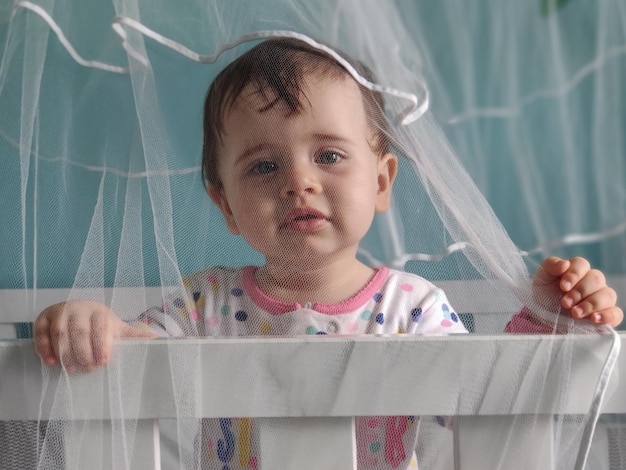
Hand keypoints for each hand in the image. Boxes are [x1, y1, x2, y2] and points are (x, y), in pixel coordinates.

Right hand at [34, 300, 155, 372]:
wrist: (79, 310)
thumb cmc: (100, 324)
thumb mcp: (118, 329)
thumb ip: (135, 336)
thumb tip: (160, 341)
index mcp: (100, 311)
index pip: (101, 327)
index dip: (102, 345)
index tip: (104, 362)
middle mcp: (79, 308)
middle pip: (80, 331)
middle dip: (84, 352)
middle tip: (87, 369)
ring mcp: (60, 312)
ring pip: (60, 332)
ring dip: (65, 352)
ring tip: (71, 369)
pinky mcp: (43, 318)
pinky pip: (40, 332)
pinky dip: (44, 347)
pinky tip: (51, 362)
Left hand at [534, 256, 622, 326]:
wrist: (543, 317)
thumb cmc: (544, 294)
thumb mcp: (542, 278)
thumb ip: (551, 266)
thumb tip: (564, 264)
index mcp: (577, 271)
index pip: (582, 265)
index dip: (574, 274)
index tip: (563, 287)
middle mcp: (592, 283)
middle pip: (596, 279)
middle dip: (580, 292)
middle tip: (565, 303)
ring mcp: (601, 299)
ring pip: (608, 295)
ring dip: (591, 304)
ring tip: (575, 313)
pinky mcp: (605, 315)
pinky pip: (616, 313)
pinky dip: (607, 316)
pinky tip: (594, 319)